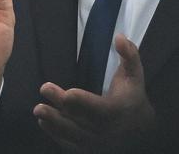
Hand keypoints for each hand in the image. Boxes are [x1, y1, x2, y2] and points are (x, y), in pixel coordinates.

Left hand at [33, 35, 155, 152]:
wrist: (140, 127)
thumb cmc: (133, 94)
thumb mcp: (135, 73)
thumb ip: (129, 54)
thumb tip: (119, 37)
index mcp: (118, 111)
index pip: (99, 109)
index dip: (83, 102)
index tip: (67, 93)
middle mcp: (107, 131)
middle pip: (80, 121)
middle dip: (60, 109)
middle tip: (43, 94)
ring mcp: (98, 143)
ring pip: (73, 135)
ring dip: (54, 123)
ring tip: (38, 109)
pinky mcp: (89, 149)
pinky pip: (70, 145)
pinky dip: (56, 135)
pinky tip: (44, 122)